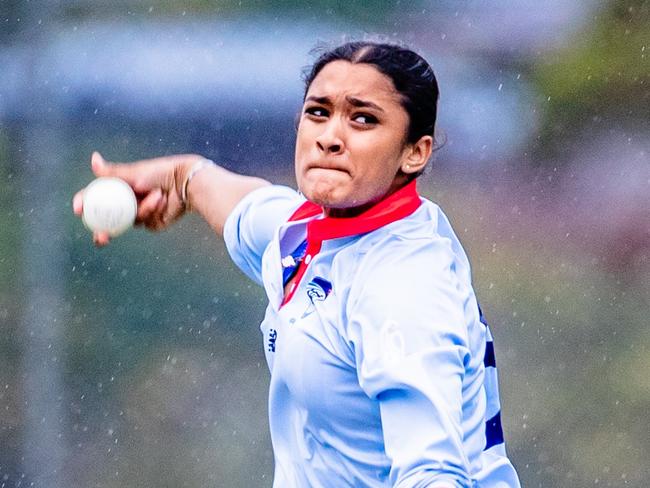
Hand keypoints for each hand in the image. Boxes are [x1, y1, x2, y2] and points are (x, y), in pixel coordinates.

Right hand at [72, 151, 197, 245]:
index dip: (85, 204)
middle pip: (107, 220)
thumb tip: (93, 159)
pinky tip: (162, 201)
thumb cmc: (159, 172)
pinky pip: (145, 223)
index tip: (79, 210)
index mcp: (119, 188)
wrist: (184, 182)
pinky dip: (152, 212)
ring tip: (157, 195)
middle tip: (101, 237)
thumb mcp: (133, 172)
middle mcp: (127, 201)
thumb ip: (112, 172)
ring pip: (128, 222)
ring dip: (142, 210)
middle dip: (102, 231)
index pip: (96, 197)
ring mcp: (139, 214)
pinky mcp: (152, 223)